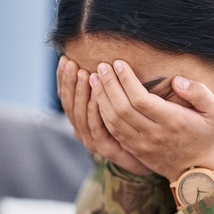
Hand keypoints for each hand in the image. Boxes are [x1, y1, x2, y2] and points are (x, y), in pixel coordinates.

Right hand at [56, 55, 151, 176]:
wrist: (150, 154)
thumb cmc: (135, 124)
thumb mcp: (118, 101)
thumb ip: (109, 86)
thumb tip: (103, 60)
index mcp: (82, 118)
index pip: (67, 96)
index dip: (63, 78)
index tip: (64, 58)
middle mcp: (82, 129)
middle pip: (69, 104)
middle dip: (69, 82)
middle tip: (71, 63)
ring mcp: (91, 140)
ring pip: (80, 115)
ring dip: (80, 93)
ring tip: (83, 74)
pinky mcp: (103, 148)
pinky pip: (95, 127)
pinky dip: (94, 110)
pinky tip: (96, 95)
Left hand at [89, 60, 213, 180]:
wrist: (195, 171)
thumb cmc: (205, 136)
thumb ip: (199, 93)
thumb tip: (177, 80)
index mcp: (172, 121)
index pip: (140, 99)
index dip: (126, 80)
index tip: (118, 63)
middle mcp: (153, 133)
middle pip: (122, 108)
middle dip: (109, 85)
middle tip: (101, 66)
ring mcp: (140, 144)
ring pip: (113, 120)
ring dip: (101, 98)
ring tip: (94, 79)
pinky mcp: (133, 150)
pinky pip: (112, 131)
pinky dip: (102, 114)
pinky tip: (97, 99)